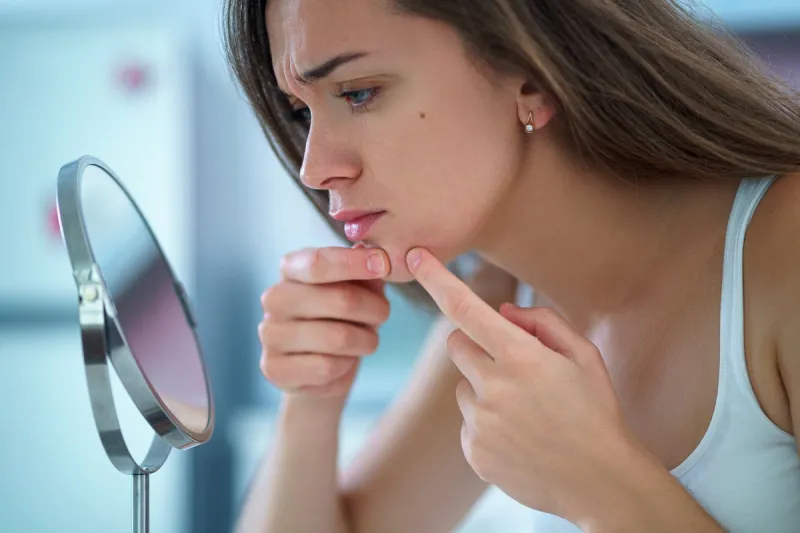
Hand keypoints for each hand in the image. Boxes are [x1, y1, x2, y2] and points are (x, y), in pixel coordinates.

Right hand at [258, 245, 390, 398]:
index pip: (319, 262)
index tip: (383, 264)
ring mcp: (270, 334)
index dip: (355, 263)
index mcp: (290, 269)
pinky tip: (343, 362)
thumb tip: (375, 255)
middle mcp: (274, 298)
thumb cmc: (341, 320)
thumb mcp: (358, 291)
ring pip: (338, 338)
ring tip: (368, 341)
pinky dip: (346, 366)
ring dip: (366, 341)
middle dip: (374, 308)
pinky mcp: (274, 368)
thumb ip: (366, 275)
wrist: (318, 371)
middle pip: (340, 299)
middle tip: (384, 313)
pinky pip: (327, 367)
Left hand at [406, 247, 643, 523]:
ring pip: (463, 388)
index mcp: (521, 357)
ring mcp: (481, 423)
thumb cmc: (595, 410)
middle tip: (512, 365)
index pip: (465, 308)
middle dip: (476, 345)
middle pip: (457, 345)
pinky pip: (468, 423)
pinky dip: (487, 424)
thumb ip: (543, 322)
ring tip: (525, 412)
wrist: (601, 481)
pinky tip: (520, 436)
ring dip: (484, 389)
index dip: (437, 278)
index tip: (415, 255)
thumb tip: (502, 312)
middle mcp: (493, 388)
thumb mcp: (584, 356)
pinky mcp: (474, 452)